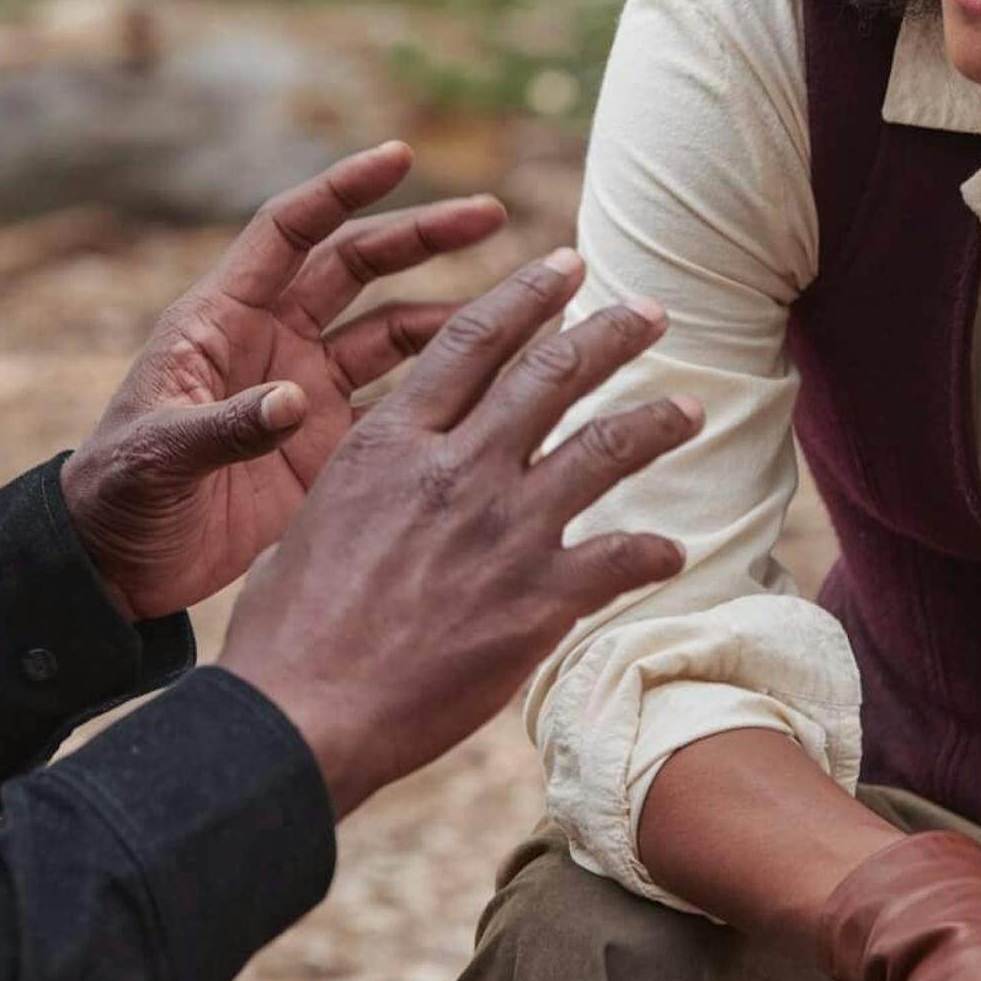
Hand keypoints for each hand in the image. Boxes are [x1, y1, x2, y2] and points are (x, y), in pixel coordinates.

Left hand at [61, 142, 506, 619]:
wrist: (117, 566)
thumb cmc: (115, 494)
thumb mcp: (156, 455)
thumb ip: (223, 426)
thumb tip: (294, 400)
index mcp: (221, 318)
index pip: (289, 231)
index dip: (342, 190)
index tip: (399, 157)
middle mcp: (271, 340)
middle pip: (358, 267)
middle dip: (421, 236)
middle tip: (490, 213)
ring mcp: (305, 390)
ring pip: (391, 331)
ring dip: (447, 313)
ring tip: (519, 303)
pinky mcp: (327, 445)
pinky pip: (399, 404)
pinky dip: (444, 390)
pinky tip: (499, 384)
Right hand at [215, 246, 698, 815]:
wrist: (306, 713)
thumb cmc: (290, 627)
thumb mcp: (311, 519)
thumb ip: (365, 481)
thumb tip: (382, 474)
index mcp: (392, 441)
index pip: (475, 340)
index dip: (529, 296)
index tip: (567, 267)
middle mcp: (456, 469)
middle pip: (553, 374)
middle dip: (611, 333)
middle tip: (650, 313)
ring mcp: (505, 531)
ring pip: (605, 447)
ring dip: (656, 420)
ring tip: (691, 407)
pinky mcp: (539, 599)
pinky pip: (621, 557)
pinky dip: (654, 550)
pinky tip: (674, 550)